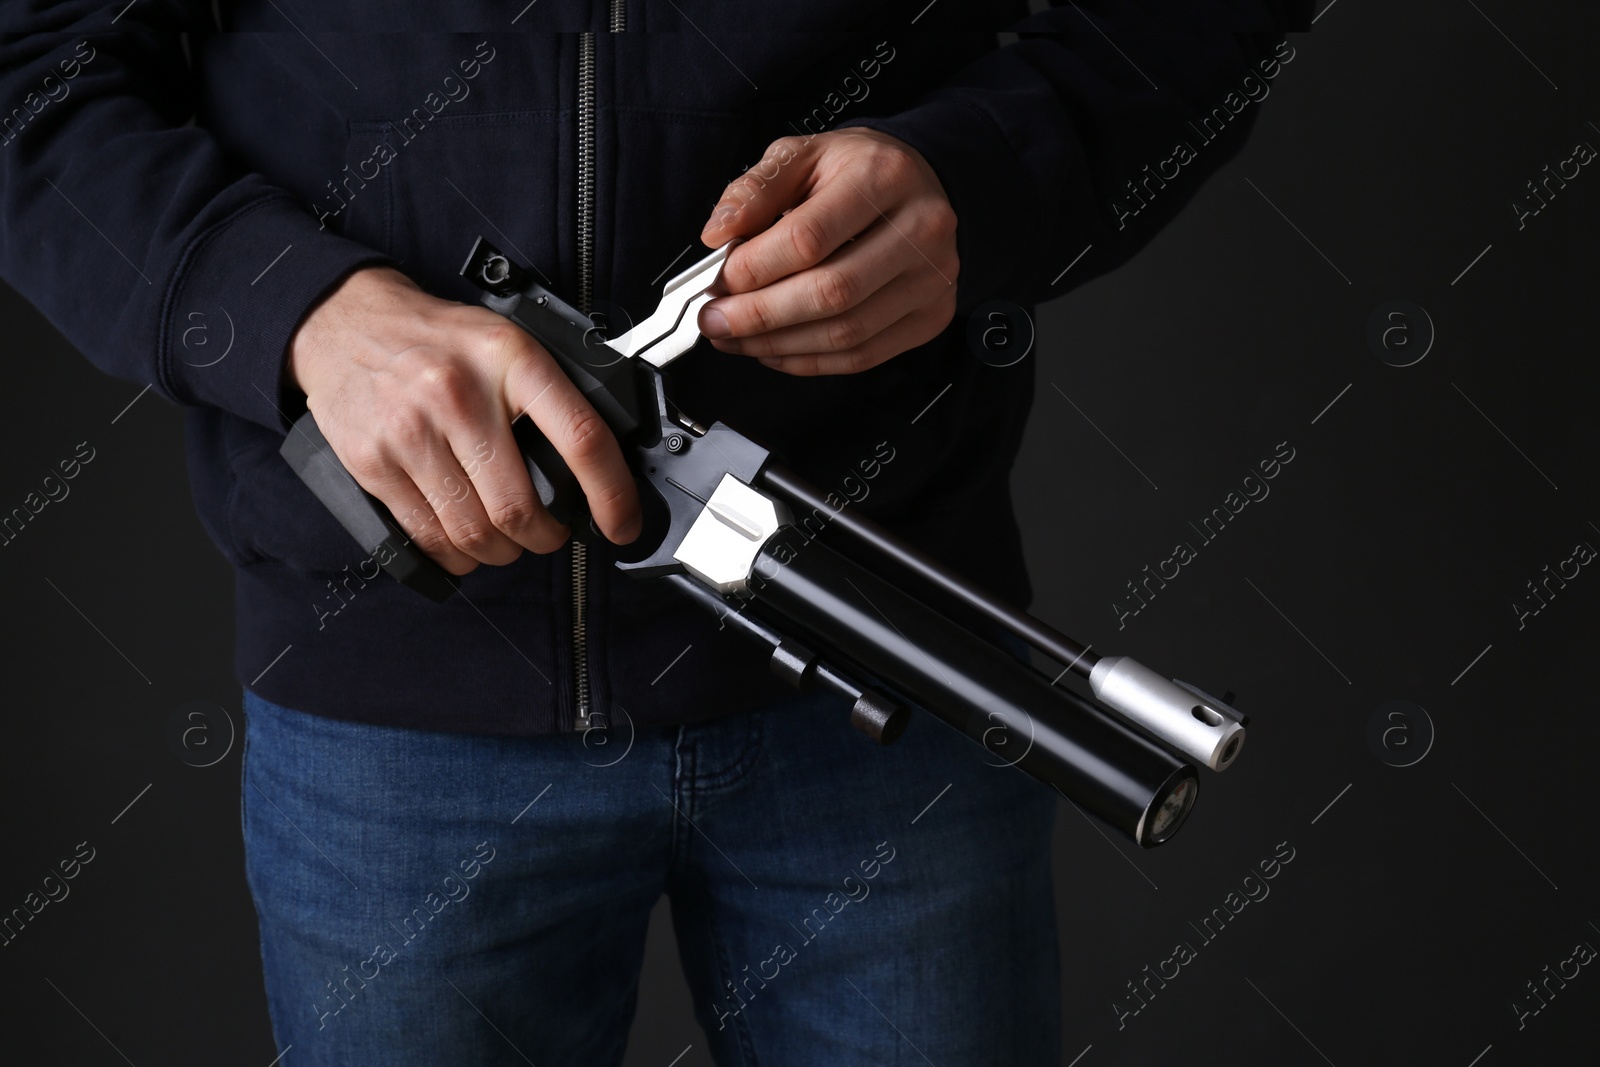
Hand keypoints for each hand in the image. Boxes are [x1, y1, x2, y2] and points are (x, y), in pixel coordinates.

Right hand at [287, 266, 640, 575]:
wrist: (345, 319)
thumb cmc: (439, 340)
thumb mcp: (507, 344)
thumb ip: (552, 395)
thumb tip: (603, 464)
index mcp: (510, 361)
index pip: (580, 439)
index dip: (611, 494)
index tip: (622, 523)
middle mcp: (460, 395)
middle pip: (520, 507)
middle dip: (546, 537)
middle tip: (550, 533)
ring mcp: (411, 431)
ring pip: (474, 532)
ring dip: (502, 552)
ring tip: (508, 540)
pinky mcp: (373, 462)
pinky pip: (427, 537)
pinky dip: (455, 556)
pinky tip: (465, 544)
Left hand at [697, 127, 958, 375]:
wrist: (918, 185)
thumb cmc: (856, 172)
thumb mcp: (802, 156)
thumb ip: (756, 190)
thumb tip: (718, 233)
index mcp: (884, 176)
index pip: (809, 239)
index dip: (753, 269)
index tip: (716, 282)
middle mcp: (921, 228)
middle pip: (831, 292)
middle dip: (760, 315)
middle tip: (715, 321)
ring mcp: (932, 278)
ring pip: (846, 332)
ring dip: (779, 345)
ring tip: (736, 338)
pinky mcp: (931, 316)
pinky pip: (863, 356)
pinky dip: (809, 361)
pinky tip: (775, 351)